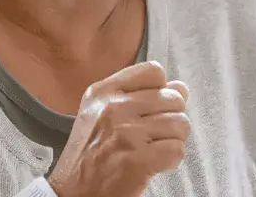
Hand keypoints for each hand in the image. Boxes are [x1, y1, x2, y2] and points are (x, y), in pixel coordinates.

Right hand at [48, 61, 190, 196]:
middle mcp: (114, 108)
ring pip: (180, 124)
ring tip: (155, 148)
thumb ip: (140, 94)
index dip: (161, 89)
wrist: (74, 195)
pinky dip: (172, 160)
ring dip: (174, 139)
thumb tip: (181, 87)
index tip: (151, 108)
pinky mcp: (138, 160)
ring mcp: (126, 133)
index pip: (154, 71)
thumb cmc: (91, 154)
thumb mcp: (101, 113)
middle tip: (155, 134)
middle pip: (174, 98)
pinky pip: (177, 150)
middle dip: (172, 117)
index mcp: (103, 92)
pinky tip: (155, 163)